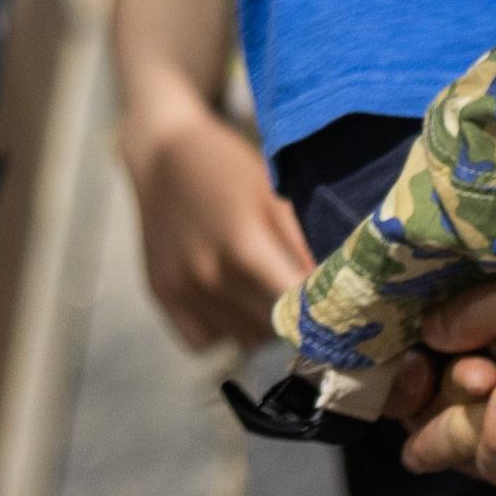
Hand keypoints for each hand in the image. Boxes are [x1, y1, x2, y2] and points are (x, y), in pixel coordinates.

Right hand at [120, 97, 310, 350]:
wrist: (161, 153)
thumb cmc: (227, 168)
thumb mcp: (273, 194)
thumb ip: (302, 246)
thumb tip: (334, 289)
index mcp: (245, 249)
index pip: (297, 308)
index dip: (320, 309)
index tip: (334, 303)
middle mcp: (210, 278)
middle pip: (273, 329)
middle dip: (294, 315)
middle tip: (298, 291)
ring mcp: (182, 290)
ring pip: (243, 340)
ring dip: (261, 326)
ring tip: (262, 292)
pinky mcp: (161, 296)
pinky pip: (204, 342)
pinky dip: (222, 331)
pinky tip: (229, 301)